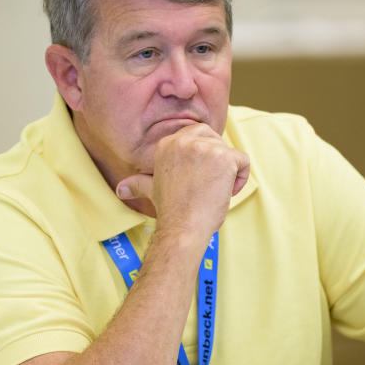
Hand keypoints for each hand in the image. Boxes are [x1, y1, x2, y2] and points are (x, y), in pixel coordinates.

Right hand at [115, 123, 249, 243]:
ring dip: (227, 174)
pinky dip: (240, 179)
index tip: (195, 180)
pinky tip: (225, 192)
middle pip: (214, 138)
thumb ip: (138, 184)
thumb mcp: (151, 191)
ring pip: (230, 152)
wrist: (182, 228)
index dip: (202, 158)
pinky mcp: (224, 157)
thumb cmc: (171, 212)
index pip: (197, 136)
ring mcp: (205, 147)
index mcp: (167, 143)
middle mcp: (184, 140)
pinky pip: (244, 161)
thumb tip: (121, 188)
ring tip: (212, 191)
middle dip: (217, 162)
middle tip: (205, 186)